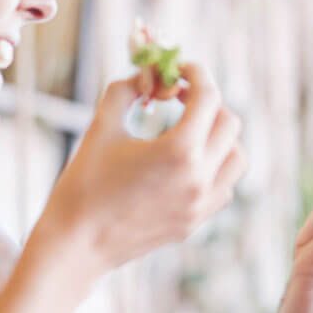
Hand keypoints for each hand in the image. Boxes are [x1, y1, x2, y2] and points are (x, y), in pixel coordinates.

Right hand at [39, 62, 244, 271]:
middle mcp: (199, 178)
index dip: (196, 73)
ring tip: (188, 130)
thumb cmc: (83, 183)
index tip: (180, 68)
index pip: (209, 97)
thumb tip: (148, 76)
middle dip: (207, 102)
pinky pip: (224, 186)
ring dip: (219, 136)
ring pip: (236, 157)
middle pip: (229, 123)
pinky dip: (215, 167)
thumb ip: (127, 90)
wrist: (76, 244)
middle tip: (179, 97)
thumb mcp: (102, 126)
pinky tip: (185, 163)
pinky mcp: (195, 221)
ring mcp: (201, 204)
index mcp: (179, 151)